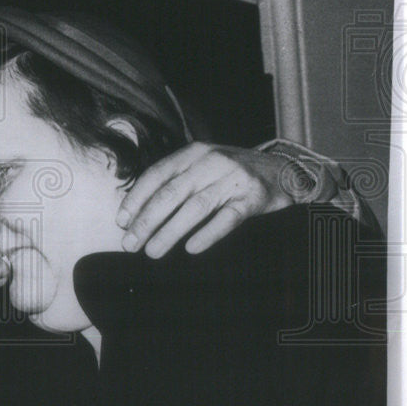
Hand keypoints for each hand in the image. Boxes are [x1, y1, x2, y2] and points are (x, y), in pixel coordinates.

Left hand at [116, 143, 296, 257]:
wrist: (284, 171)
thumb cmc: (232, 174)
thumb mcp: (203, 166)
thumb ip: (176, 182)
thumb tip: (137, 213)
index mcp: (193, 153)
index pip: (156, 175)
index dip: (136, 199)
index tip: (122, 222)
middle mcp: (211, 162)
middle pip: (171, 193)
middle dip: (146, 221)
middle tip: (130, 244)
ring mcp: (234, 179)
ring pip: (195, 207)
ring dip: (170, 232)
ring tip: (152, 252)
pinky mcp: (254, 198)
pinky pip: (227, 218)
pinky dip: (207, 234)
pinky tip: (191, 249)